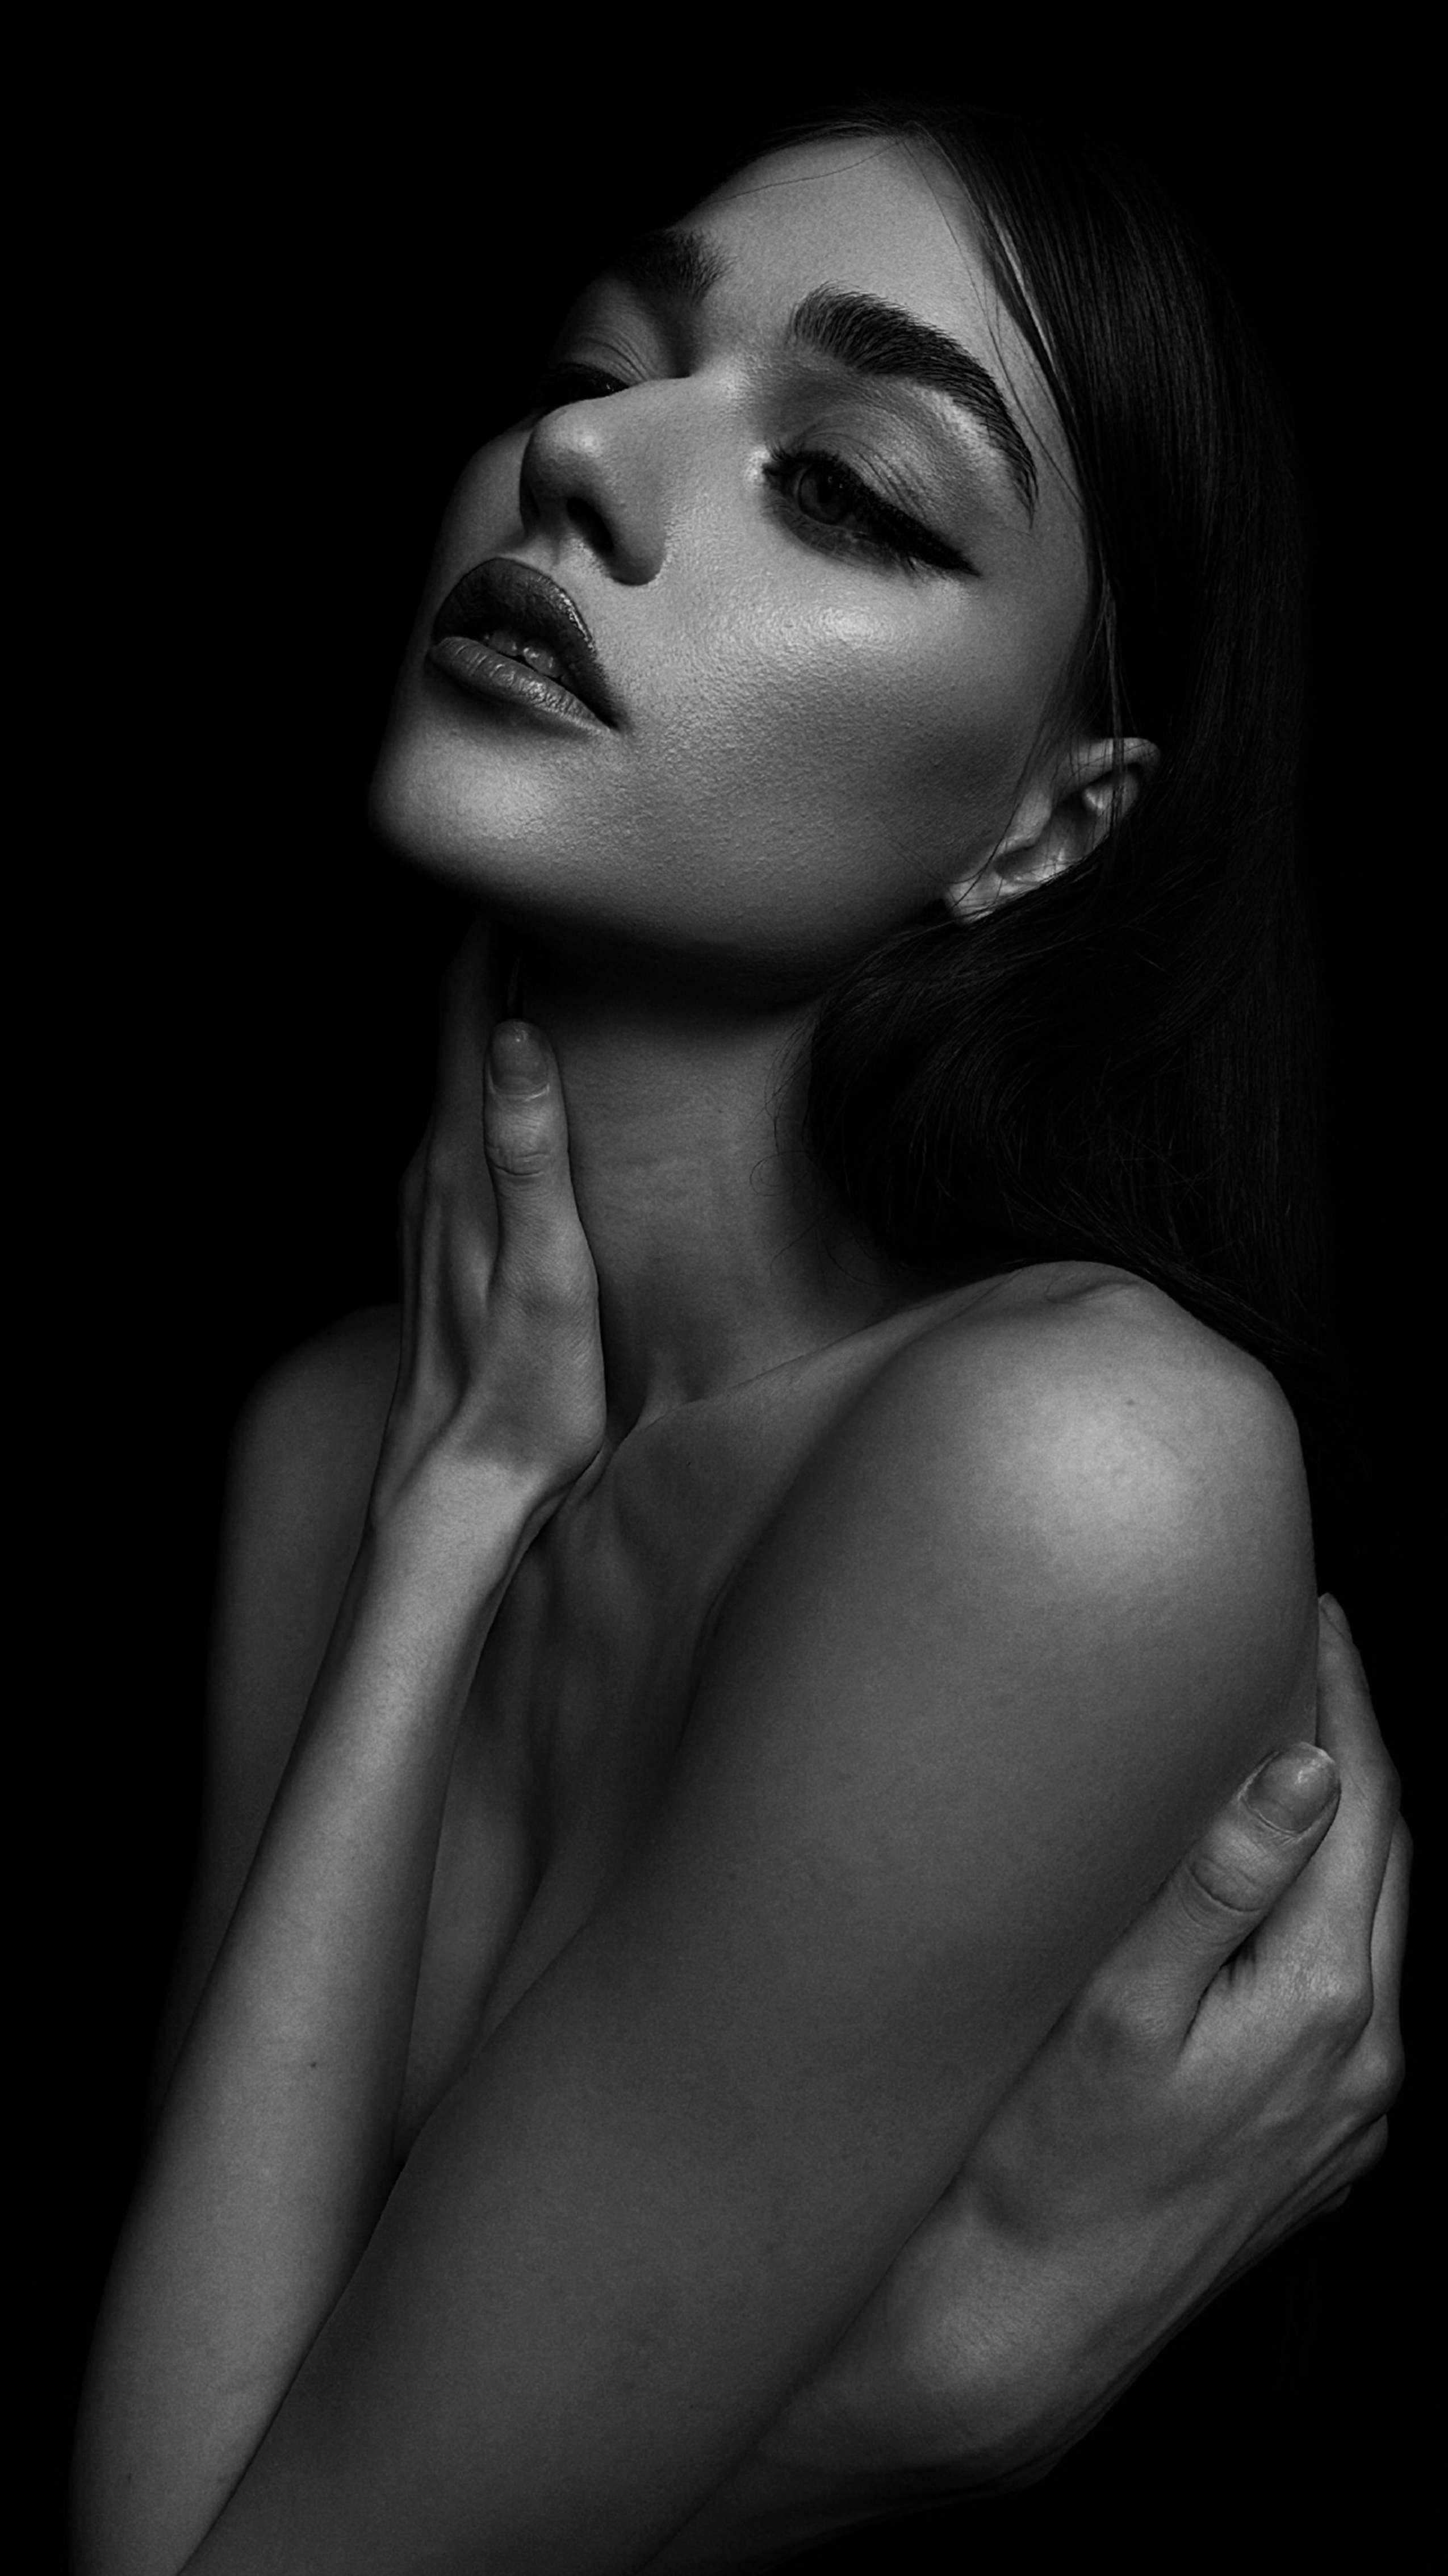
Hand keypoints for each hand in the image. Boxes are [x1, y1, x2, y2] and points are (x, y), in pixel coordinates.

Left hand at [370, 922, 605, 1542]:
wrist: (461, 1492)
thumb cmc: (524, 1396)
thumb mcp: (545, 1270)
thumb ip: (530, 1150)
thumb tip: (516, 1035)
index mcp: (460, 1170)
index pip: (471, 1025)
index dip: (492, 945)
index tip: (525, 875)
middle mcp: (432, 1180)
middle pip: (461, 1043)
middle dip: (497, 968)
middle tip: (548, 901)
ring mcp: (431, 1216)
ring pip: (462, 1092)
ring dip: (496, 1031)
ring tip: (542, 977)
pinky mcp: (446, 1250)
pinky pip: (468, 1141)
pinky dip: (497, 1096)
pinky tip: (525, 1102)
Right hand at [753, 1595, 1407, 2505]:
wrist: (1024, 2327)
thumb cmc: (1047, 2165)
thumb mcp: (1121, 2010)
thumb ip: (1220, 1888)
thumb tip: (1306, 1772)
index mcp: (1322, 2009)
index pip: (1359, 1808)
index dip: (1340, 1700)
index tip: (1315, 1617)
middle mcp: (1361, 2066)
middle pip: (1382, 1859)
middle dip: (1348, 1749)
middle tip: (1300, 1654)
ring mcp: (1345, 2117)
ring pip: (1367, 1928)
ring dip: (1338, 1831)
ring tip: (1282, 1749)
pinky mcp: (1315, 2150)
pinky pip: (1345, 1996)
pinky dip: (1319, 1916)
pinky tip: (1264, 1893)